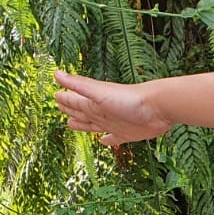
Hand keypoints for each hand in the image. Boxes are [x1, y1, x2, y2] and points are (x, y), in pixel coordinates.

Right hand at [55, 71, 171, 145]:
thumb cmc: (129, 99)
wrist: (158, 108)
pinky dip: (107, 140)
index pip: (75, 100)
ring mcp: (115, 124)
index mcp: (95, 103)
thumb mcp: (100, 92)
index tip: (55, 95)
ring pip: (94, 125)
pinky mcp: (127, 134)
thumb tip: (56, 73)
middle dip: (71, 109)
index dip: (65, 99)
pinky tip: (104, 141)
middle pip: (83, 112)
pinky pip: (113, 138)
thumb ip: (79, 85)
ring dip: (83, 124)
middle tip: (59, 106)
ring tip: (71, 124)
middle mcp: (103, 113)